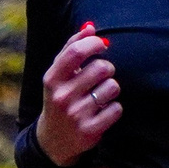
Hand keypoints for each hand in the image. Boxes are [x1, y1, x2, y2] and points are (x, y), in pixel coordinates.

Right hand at [35, 23, 119, 165]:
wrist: (53, 140)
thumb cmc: (60, 97)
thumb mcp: (58, 74)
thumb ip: (72, 48)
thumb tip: (90, 28)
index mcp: (52, 79)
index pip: (76, 52)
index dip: (94, 43)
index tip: (102, 44)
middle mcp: (62, 96)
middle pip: (101, 68)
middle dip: (107, 69)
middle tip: (101, 76)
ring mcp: (75, 115)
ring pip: (112, 87)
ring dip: (112, 89)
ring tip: (101, 95)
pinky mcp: (89, 131)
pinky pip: (116, 109)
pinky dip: (114, 108)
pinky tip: (103, 112)